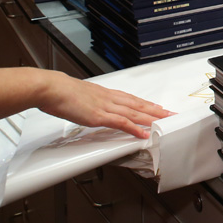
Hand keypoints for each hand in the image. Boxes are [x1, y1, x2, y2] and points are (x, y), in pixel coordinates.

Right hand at [37, 71, 172, 139]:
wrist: (52, 88)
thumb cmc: (61, 92)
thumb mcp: (80, 95)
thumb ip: (89, 101)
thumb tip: (90, 106)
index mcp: (105, 93)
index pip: (131, 98)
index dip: (146, 104)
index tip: (157, 107)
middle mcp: (110, 98)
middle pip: (138, 105)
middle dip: (156, 110)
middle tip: (171, 114)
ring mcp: (106, 107)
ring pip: (135, 113)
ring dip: (152, 118)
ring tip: (165, 122)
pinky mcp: (99, 116)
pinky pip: (121, 123)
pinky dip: (134, 128)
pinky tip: (143, 133)